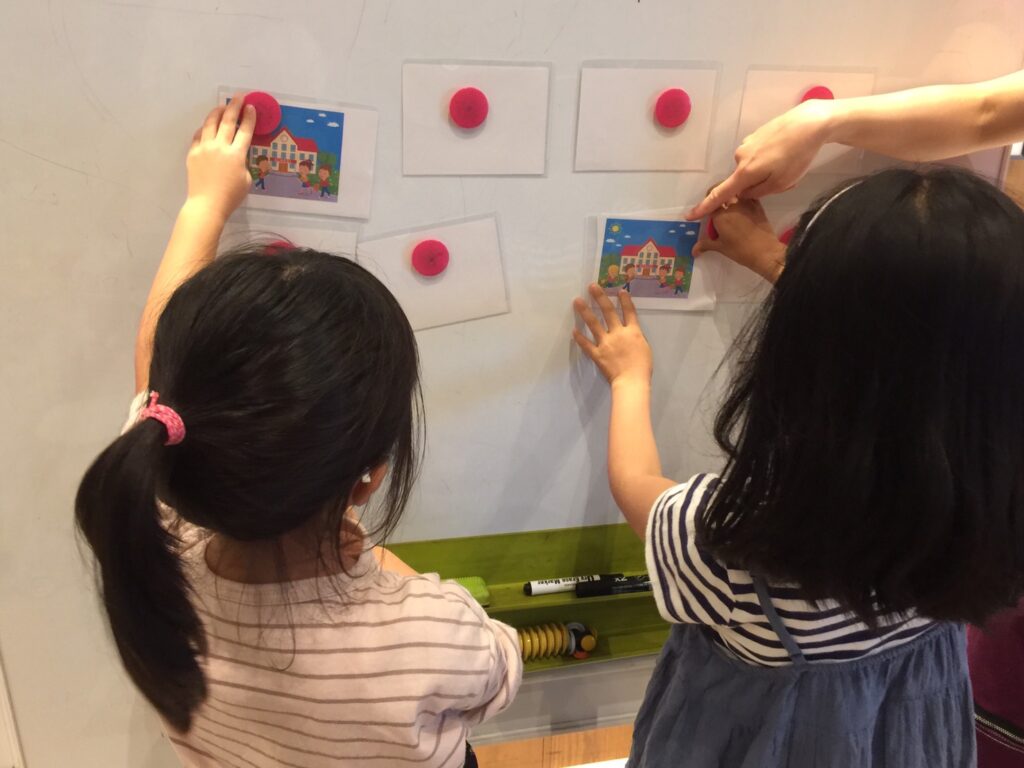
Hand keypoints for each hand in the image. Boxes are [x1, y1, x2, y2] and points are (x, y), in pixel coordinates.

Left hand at [185, 94, 255, 221]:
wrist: (207, 204)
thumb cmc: (231, 196)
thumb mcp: (246, 179)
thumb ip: (243, 162)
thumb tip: (237, 154)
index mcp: (237, 154)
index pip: (245, 130)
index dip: (249, 117)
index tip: (251, 107)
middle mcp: (220, 146)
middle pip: (228, 121)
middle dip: (234, 107)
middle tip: (239, 97)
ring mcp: (204, 148)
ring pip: (210, 123)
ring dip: (217, 112)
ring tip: (222, 107)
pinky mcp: (193, 152)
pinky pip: (199, 135)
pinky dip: (205, 128)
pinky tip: (208, 126)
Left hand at [572, 285, 651, 386]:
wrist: (632, 381)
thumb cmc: (642, 367)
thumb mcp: (645, 348)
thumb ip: (636, 337)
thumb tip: (630, 332)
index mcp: (633, 332)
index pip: (629, 312)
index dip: (625, 300)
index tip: (619, 290)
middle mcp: (618, 333)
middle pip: (608, 312)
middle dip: (600, 298)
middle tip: (592, 287)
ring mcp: (606, 343)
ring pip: (593, 324)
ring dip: (585, 311)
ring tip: (577, 301)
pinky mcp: (597, 354)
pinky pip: (586, 344)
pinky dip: (579, 338)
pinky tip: (573, 330)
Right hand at [687, 98, 833, 218]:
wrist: (809, 123)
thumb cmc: (797, 156)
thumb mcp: (781, 183)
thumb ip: (759, 192)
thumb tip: (744, 193)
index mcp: (745, 173)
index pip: (720, 194)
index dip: (705, 206)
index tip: (690, 215)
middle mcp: (740, 157)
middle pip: (742, 179)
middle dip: (758, 183)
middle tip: (784, 179)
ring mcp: (747, 144)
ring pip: (751, 166)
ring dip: (765, 170)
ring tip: (788, 162)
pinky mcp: (756, 134)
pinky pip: (757, 154)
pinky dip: (769, 158)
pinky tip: (785, 151)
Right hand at [692, 199, 786, 282]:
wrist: (765, 252)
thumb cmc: (740, 250)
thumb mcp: (720, 247)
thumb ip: (705, 244)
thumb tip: (693, 250)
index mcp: (720, 214)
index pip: (709, 201)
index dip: (705, 203)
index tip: (705, 209)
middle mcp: (732, 205)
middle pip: (721, 190)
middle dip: (716, 194)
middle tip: (715, 204)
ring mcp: (746, 203)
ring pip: (735, 190)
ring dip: (730, 193)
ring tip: (728, 203)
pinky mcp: (757, 205)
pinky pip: (747, 196)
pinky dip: (742, 197)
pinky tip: (741, 206)